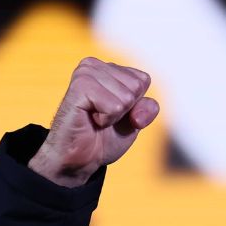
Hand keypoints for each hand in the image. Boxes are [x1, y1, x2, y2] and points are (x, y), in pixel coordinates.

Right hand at [27, 57, 159, 186]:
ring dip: (114, 116)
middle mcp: (94, 66)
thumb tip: (143, 107)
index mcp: (107, 68)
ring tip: (94, 119)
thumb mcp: (134, 122)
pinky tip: (89, 119)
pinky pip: (114, 106)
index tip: (115, 114)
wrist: (78, 160)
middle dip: (125, 110)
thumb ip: (147, 108)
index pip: (143, 80)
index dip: (135, 105)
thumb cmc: (102, 138)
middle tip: (102, 118)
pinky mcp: (80, 86)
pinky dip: (106, 119)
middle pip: (137, 86)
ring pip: (127, 97)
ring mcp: (85, 73)